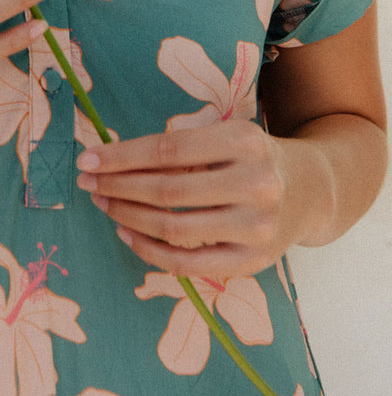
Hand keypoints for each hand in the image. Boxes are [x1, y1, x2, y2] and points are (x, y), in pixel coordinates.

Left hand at [77, 119, 320, 278]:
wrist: (308, 190)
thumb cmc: (250, 157)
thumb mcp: (227, 133)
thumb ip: (183, 140)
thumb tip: (117, 154)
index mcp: (244, 141)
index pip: (168, 149)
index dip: (123, 156)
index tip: (88, 158)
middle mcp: (256, 183)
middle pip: (168, 189)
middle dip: (118, 186)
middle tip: (87, 182)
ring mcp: (257, 227)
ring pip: (174, 228)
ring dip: (128, 216)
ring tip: (103, 203)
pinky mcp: (254, 262)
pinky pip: (189, 263)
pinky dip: (149, 250)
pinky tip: (126, 232)